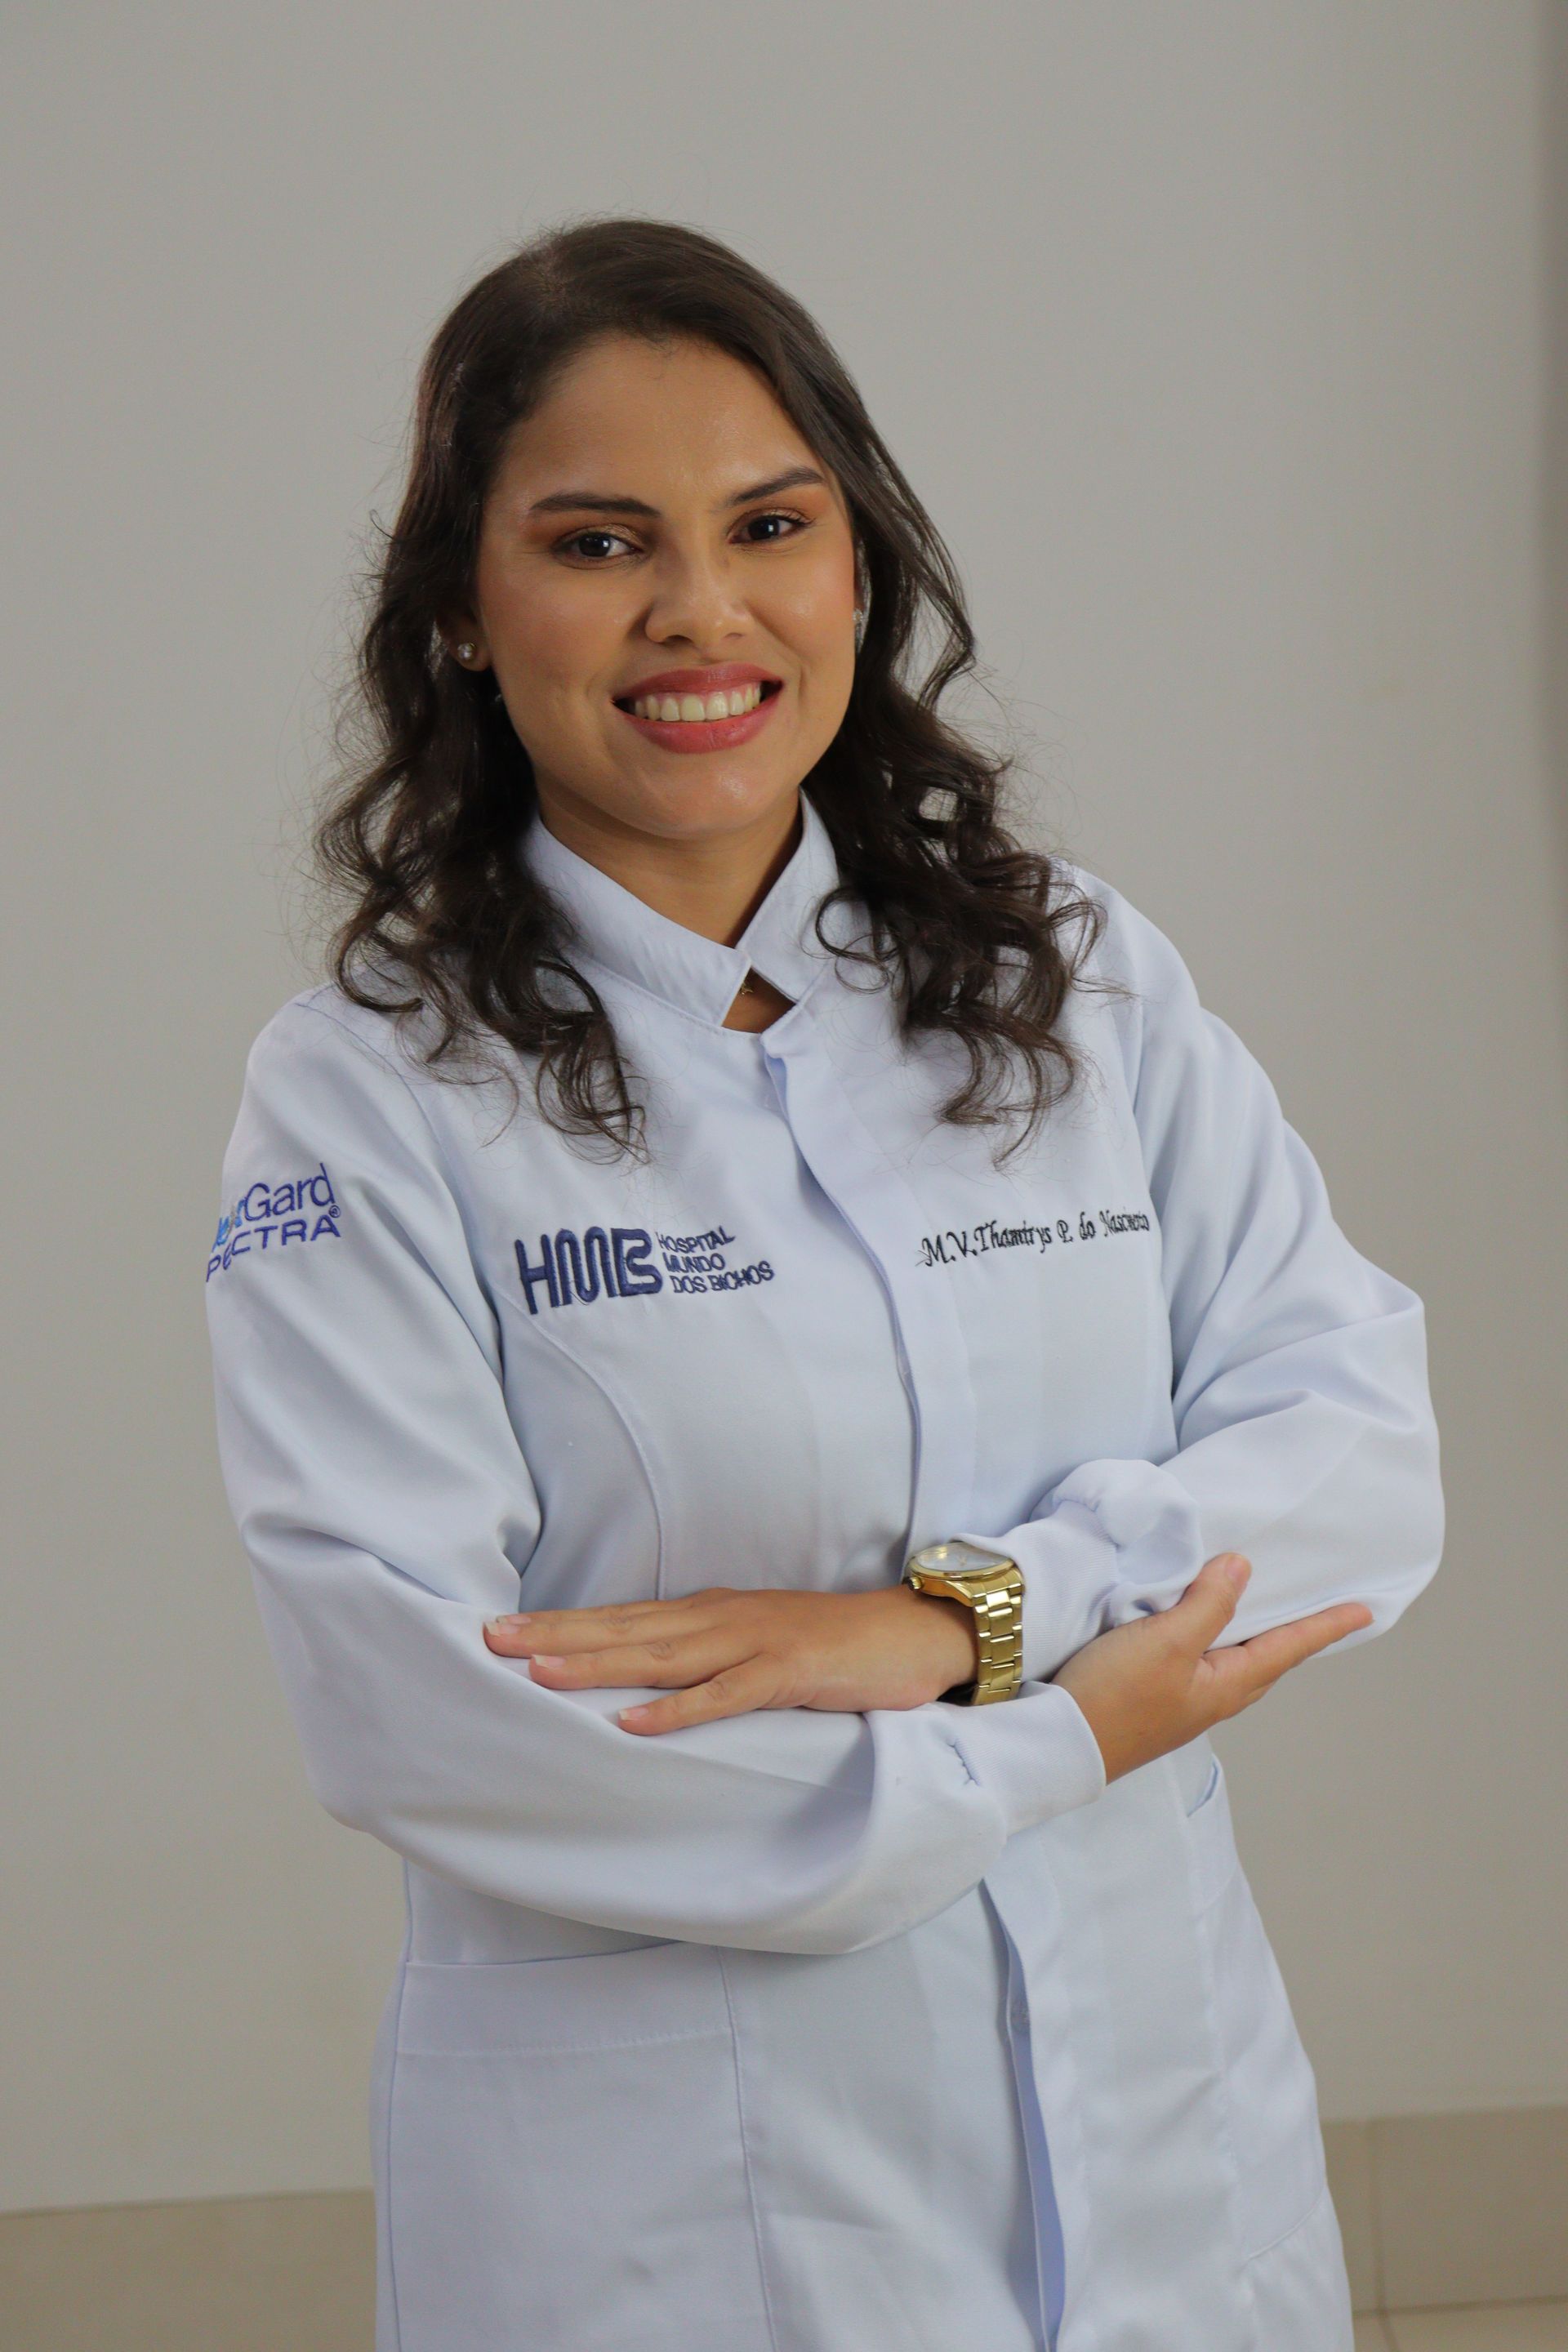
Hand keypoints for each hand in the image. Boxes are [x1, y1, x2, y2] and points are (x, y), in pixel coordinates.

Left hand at [483, 1583, 980, 1734]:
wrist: (913, 1631)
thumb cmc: (831, 1644)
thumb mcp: (755, 1643)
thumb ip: (704, 1657)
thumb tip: (642, 1683)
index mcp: (710, 1612)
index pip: (622, 1615)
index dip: (562, 1623)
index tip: (501, 1631)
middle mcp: (721, 1618)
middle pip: (627, 1627)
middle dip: (559, 1635)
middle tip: (493, 1641)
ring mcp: (755, 1642)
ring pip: (664, 1655)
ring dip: (601, 1662)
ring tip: (542, 1675)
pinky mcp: (790, 1672)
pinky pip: (727, 1694)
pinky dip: (680, 1709)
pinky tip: (636, 1724)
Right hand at [1052, 1552, 1372, 1782]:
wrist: (1059, 1743)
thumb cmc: (1116, 1695)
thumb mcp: (1167, 1640)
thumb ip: (1208, 1604)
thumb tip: (1241, 1569)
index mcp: (1228, 1685)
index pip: (1289, 1646)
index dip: (1325, 1625)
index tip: (1364, 1611)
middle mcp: (1213, 1698)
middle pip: (1266, 1660)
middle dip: (1294, 1637)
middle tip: (1320, 1614)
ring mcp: (1182, 1703)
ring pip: (1233, 1663)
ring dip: (1252, 1637)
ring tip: (1262, 1615)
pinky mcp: (1152, 1700)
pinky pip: (1201, 1664)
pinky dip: (1213, 1640)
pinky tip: (1197, 1630)